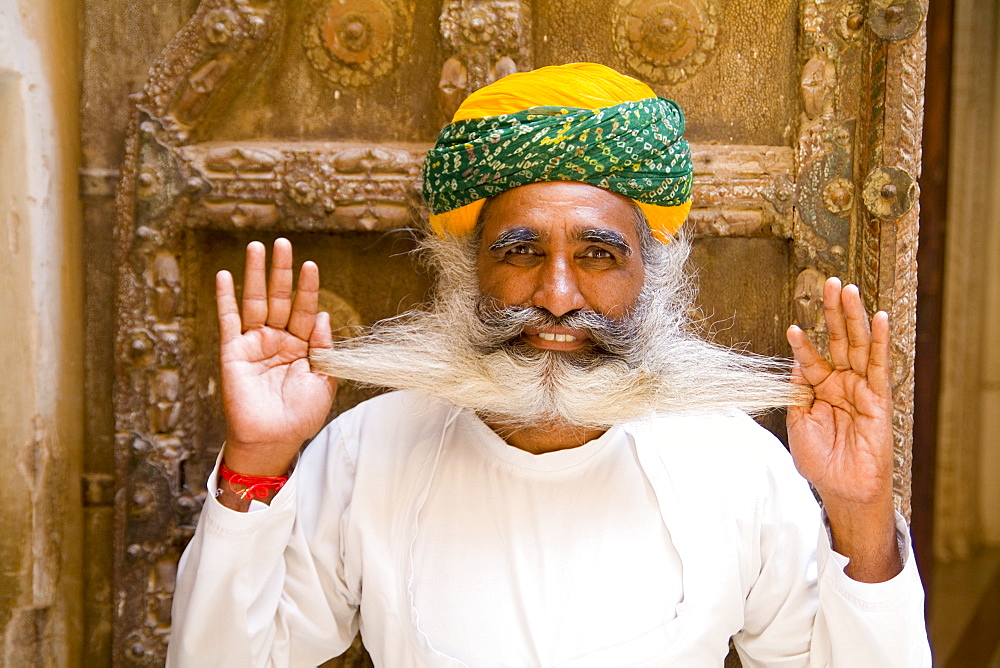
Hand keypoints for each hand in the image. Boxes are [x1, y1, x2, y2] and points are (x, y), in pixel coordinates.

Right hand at [216, 239, 335, 479]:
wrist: (273, 440)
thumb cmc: (301, 416)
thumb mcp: (323, 381)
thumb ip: (325, 348)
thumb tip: (324, 315)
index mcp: (303, 346)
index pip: (306, 310)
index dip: (309, 288)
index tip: (311, 265)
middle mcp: (278, 340)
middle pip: (280, 298)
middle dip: (281, 271)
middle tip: (283, 243)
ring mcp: (255, 344)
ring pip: (254, 302)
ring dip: (254, 275)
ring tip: (257, 247)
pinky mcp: (233, 352)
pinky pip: (229, 320)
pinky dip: (226, 298)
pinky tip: (225, 276)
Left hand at [786, 278, 898, 581]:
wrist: (841, 490)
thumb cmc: (819, 463)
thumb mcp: (798, 424)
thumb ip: (797, 393)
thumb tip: (795, 363)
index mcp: (818, 389)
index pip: (810, 358)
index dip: (803, 343)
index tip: (793, 327)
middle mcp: (840, 383)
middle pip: (837, 340)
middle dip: (833, 312)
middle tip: (830, 282)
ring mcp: (860, 388)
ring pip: (858, 345)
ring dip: (854, 317)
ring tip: (848, 290)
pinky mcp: (878, 398)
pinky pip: (879, 365)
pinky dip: (880, 341)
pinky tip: (879, 318)